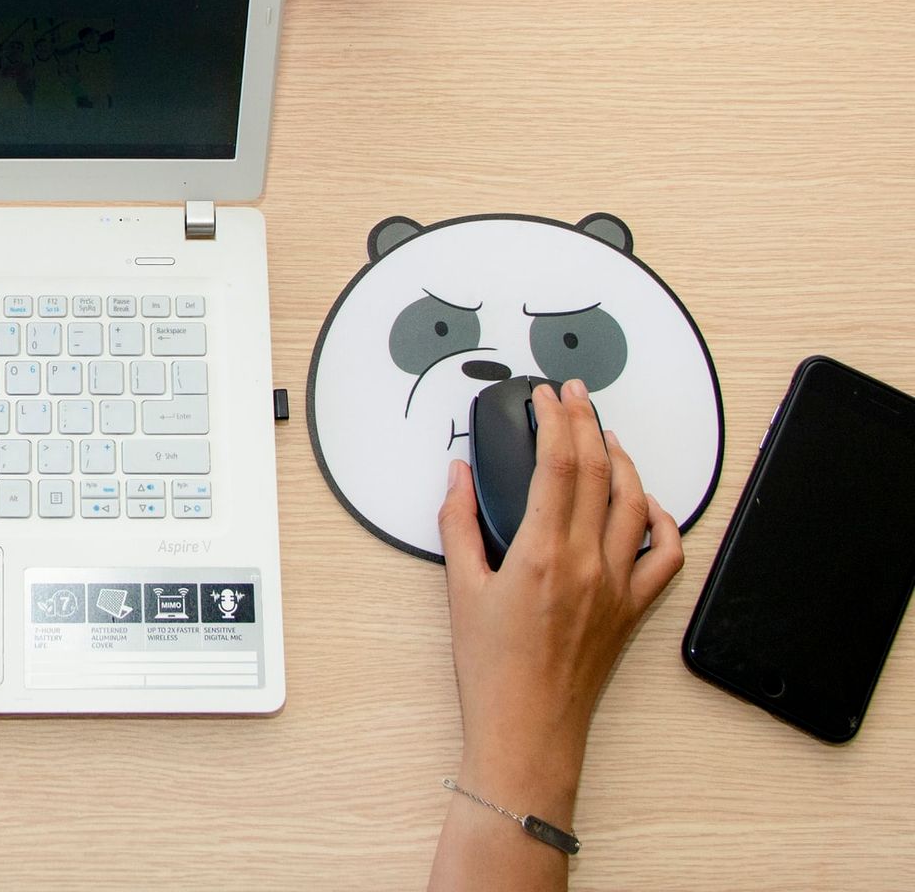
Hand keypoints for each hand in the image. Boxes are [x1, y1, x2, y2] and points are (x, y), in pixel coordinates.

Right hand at [437, 379, 684, 822]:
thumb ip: (458, 522)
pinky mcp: (633, 609)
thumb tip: (460, 476)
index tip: (548, 397)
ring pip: (637, 502)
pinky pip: (667, 555)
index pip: (559, 463)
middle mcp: (587, 564)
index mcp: (542, 554)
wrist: (528, 730)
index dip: (556, 419)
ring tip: (608, 438)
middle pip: (599, 470)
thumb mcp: (460, 588)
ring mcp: (618, 585)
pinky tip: (648, 505)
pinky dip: (664, 521)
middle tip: (575, 397)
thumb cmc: (492, 671)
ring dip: (625, 461)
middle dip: (588, 421)